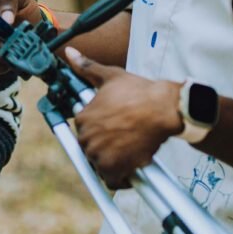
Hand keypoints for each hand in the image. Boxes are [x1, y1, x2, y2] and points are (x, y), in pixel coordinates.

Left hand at [65, 48, 181, 189]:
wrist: (162, 108)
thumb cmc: (138, 92)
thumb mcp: (109, 76)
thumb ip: (87, 67)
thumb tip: (70, 53)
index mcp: (83, 118)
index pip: (85, 132)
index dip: (101, 132)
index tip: (113, 131)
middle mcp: (86, 137)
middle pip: (91, 150)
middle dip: (105, 148)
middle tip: (123, 142)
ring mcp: (99, 154)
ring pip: (100, 165)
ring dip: (112, 163)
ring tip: (127, 153)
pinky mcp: (114, 168)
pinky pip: (111, 180)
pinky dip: (120, 179)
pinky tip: (130, 171)